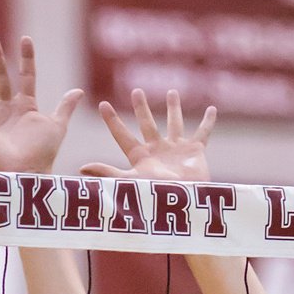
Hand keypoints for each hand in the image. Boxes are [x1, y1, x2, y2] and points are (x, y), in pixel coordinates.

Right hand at [0, 36, 82, 176]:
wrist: (28, 172)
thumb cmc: (43, 153)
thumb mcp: (57, 126)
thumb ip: (65, 107)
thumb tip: (78, 90)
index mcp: (26, 105)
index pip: (26, 76)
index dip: (27, 58)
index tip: (26, 39)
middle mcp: (7, 108)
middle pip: (0, 77)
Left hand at [83, 87, 215, 182]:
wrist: (183, 203)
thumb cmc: (156, 194)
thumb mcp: (130, 181)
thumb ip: (107, 173)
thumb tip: (81, 169)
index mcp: (140, 157)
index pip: (122, 135)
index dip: (112, 121)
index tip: (102, 105)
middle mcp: (157, 150)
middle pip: (147, 124)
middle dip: (142, 108)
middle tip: (136, 91)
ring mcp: (176, 150)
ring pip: (174, 123)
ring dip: (174, 109)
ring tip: (172, 93)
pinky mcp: (195, 151)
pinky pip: (203, 133)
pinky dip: (208, 122)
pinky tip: (212, 109)